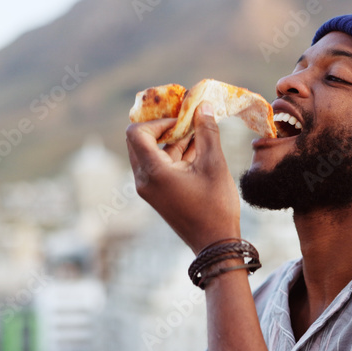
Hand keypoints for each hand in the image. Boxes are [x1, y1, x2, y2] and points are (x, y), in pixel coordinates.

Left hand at [126, 102, 241, 253]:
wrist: (215, 244)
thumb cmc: (216, 206)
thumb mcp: (214, 164)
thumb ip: (207, 132)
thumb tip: (204, 106)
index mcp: (153, 172)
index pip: (136, 133)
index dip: (158, 121)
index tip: (182, 121)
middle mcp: (143, 180)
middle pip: (140, 141)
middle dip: (164, 129)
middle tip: (188, 123)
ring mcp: (149, 189)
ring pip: (152, 154)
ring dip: (173, 142)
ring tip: (201, 136)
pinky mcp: (158, 195)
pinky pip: (159, 167)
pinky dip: (175, 157)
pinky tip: (199, 152)